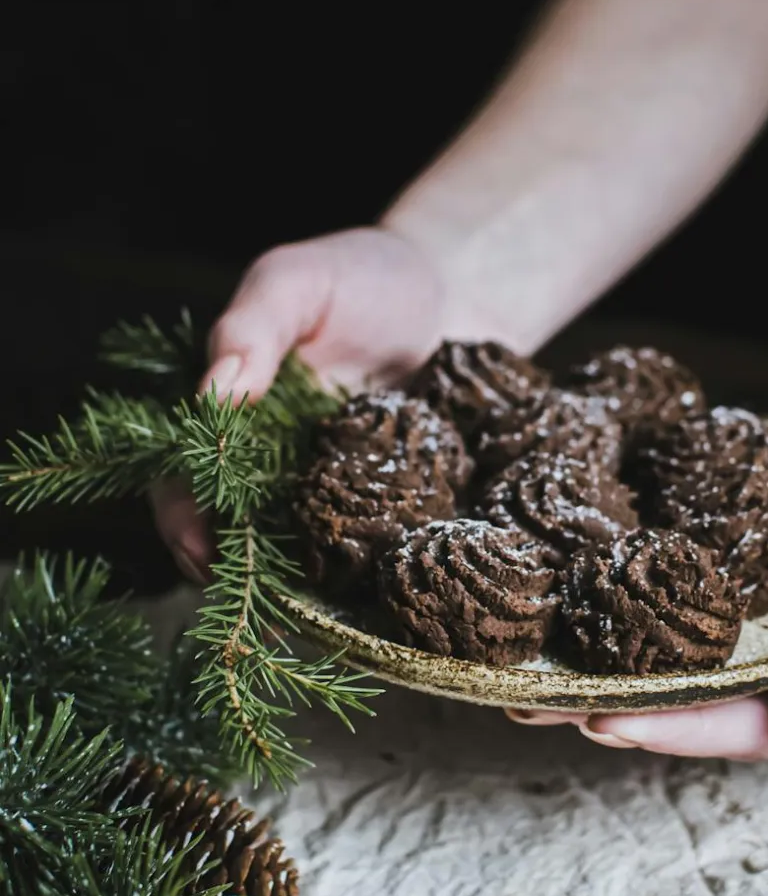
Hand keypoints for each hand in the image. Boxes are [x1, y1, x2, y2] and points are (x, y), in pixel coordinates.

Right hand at [152, 227, 444, 579]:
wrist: (457, 289)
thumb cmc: (365, 277)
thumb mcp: (297, 282)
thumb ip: (251, 329)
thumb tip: (213, 397)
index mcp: (237, 418)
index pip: (186, 478)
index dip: (182, 517)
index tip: (199, 548)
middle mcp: (277, 464)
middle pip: (235, 533)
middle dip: (235, 572)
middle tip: (249, 600)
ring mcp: (335, 489)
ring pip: (300, 554)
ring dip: (295, 589)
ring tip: (302, 618)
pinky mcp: (393, 502)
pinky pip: (371, 547)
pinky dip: (365, 576)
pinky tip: (373, 596)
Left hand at [509, 433, 767, 757]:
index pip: (740, 729)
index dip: (668, 729)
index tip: (594, 718)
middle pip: (686, 694)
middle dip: (604, 696)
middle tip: (517, 691)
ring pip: (676, 638)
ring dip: (605, 641)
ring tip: (525, 640)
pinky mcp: (760, 561)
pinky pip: (692, 574)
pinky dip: (642, 578)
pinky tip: (588, 566)